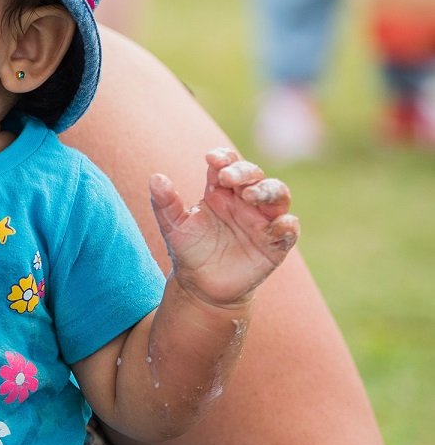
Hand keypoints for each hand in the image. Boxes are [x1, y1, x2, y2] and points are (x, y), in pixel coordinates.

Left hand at [150, 148, 299, 309]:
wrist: (202, 286)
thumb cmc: (189, 250)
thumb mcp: (173, 226)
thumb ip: (165, 203)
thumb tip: (156, 178)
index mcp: (220, 192)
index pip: (227, 164)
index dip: (224, 158)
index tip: (211, 160)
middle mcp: (244, 201)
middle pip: (254, 175)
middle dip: (244, 171)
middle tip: (227, 178)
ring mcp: (262, 221)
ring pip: (278, 194)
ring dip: (267, 191)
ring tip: (250, 195)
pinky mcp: (275, 243)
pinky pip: (289, 229)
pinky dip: (287, 224)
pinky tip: (277, 224)